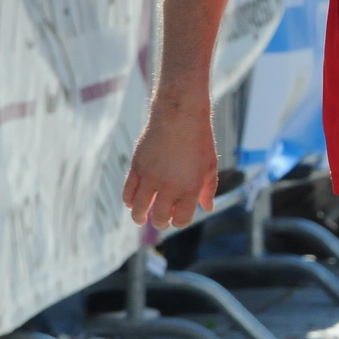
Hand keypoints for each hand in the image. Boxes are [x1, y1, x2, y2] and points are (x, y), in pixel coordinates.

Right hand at [122, 97, 218, 228]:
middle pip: (159, 217)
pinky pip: (128, 191)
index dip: (179, 221)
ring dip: (139, 218)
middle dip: (160, 223)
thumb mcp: (210, 165)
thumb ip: (208, 189)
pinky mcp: (137, 166)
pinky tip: (132, 203)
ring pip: (139, 208)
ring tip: (140, 219)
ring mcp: (151, 177)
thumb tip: (207, 208)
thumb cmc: (199, 140)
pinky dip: (129, 201)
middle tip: (160, 222)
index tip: (177, 218)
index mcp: (190, 188)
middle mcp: (169, 186)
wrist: (180, 115)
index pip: (181, 219)